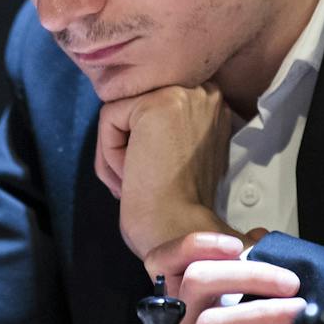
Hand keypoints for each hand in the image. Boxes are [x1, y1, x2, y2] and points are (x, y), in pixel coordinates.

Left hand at [94, 82, 232, 259]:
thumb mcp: (190, 151)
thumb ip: (175, 126)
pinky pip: (109, 118)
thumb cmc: (182, 205)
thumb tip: (135, 119)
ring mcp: (182, 94)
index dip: (145, 143)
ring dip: (118, 151)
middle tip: (140, 180)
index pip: (156, 108)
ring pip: (121, 111)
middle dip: (129, 144)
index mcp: (215, 105)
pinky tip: (130, 175)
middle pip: (138, 106)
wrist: (182, 232)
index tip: (152, 175)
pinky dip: (108, 153)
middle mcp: (205, 92)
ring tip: (134, 180)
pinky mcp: (155, 103)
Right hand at [146, 233, 306, 323]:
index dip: (197, 245)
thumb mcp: (219, 306)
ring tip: (293, 312)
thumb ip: (237, 270)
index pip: (166, 258)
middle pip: (196, 281)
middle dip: (248, 275)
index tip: (236, 245)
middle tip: (289, 282)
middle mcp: (172, 322)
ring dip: (258, 315)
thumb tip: (260, 238)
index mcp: (175, 298)